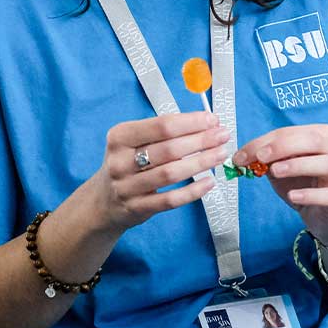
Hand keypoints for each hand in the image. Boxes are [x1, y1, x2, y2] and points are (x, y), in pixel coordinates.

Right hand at [87, 112, 231, 234]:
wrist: (103, 200)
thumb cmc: (127, 164)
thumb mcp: (133, 142)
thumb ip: (162, 133)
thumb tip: (205, 124)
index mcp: (119, 137)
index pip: (161, 126)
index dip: (190, 122)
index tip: (212, 120)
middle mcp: (120, 161)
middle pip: (168, 149)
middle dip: (200, 140)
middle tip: (223, 135)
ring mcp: (126, 186)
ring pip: (170, 173)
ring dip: (200, 163)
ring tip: (220, 154)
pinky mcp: (136, 207)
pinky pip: (169, 200)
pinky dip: (192, 191)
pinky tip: (209, 182)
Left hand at [233, 124, 327, 242]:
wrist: (323, 212)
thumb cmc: (302, 182)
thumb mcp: (280, 166)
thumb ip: (265, 158)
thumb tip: (242, 156)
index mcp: (320, 136)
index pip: (290, 133)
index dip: (264, 142)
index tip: (241, 155)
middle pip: (312, 141)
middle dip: (282, 147)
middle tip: (260, 157)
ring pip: (325, 164)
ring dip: (297, 165)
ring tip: (275, 172)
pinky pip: (327, 195)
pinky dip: (309, 195)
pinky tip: (293, 196)